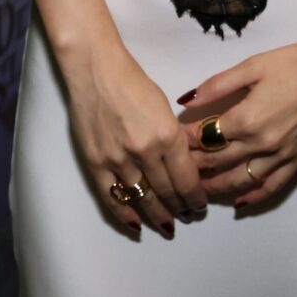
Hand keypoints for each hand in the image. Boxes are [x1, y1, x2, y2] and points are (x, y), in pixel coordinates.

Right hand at [62, 43, 206, 237]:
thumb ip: (173, 139)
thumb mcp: (165, 108)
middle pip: (167, 193)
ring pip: (142, 200)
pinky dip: (126, 215)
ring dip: (157, 215)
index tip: (200, 205)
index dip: (195, 197)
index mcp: (168, 135)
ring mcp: (118, 160)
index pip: (187, 180)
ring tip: (168, 225)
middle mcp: (145, 152)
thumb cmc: (134, 82)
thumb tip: (183, 166)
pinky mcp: (95, 163)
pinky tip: (137, 225)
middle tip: (187, 217)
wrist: (96, 71)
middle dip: (180, 208)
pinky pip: (112, 198)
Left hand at [178, 37, 296, 208]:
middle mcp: (261, 144)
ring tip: (199, 189)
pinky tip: (239, 203)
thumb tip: (186, 101)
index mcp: (246, 119)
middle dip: (195, 165)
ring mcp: (280, 157)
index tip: (172, 140)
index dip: (186, 140)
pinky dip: (253, 198)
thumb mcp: (252, 66)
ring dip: (217, 188)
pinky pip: (272, 187)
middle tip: (178, 168)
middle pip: (218, 162)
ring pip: (241, 181)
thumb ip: (218, 85)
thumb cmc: (295, 63)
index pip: (205, 137)